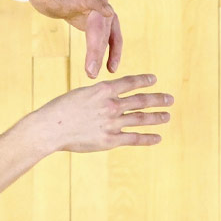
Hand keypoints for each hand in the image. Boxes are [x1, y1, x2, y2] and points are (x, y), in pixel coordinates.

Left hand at [22, 0, 120, 77]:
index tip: (108, 12)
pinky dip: (114, 54)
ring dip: (107, 55)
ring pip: (109, 36)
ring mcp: (105, 16)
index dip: (99, 5)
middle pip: (100, 27)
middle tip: (90, 70)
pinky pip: (113, 41)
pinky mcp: (107, 26)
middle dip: (96, 49)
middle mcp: (98, 5)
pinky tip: (110, 69)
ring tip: (95, 73)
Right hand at [30, 74, 171, 152]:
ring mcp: (112, 123)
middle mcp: (111, 105)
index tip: (154, 80)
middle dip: (157, 99)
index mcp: (103, 90)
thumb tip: (110, 97)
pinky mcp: (110, 140)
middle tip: (170, 99)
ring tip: (167, 117)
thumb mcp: (81, 94)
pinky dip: (147, 138)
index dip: (144, 81)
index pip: (130, 83)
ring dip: (156, 117)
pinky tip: (157, 138)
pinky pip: (134, 138)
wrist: (50, 128)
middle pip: (141, 101)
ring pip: (140, 119)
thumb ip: (98, 96)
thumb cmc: (61, 110)